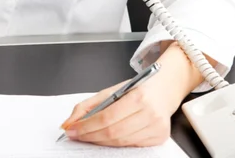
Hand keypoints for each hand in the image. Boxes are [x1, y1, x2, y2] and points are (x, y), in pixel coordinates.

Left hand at [60, 42, 204, 147]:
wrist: (165, 88)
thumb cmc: (138, 88)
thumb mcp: (113, 90)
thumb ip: (89, 105)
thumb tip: (70, 122)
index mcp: (138, 96)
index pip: (107, 117)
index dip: (87, 126)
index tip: (72, 129)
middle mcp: (149, 113)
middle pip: (113, 132)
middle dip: (90, 135)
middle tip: (76, 134)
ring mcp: (156, 127)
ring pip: (121, 142)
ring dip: (101, 141)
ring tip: (88, 136)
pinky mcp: (159, 138)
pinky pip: (132, 146)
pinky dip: (116, 144)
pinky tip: (106, 138)